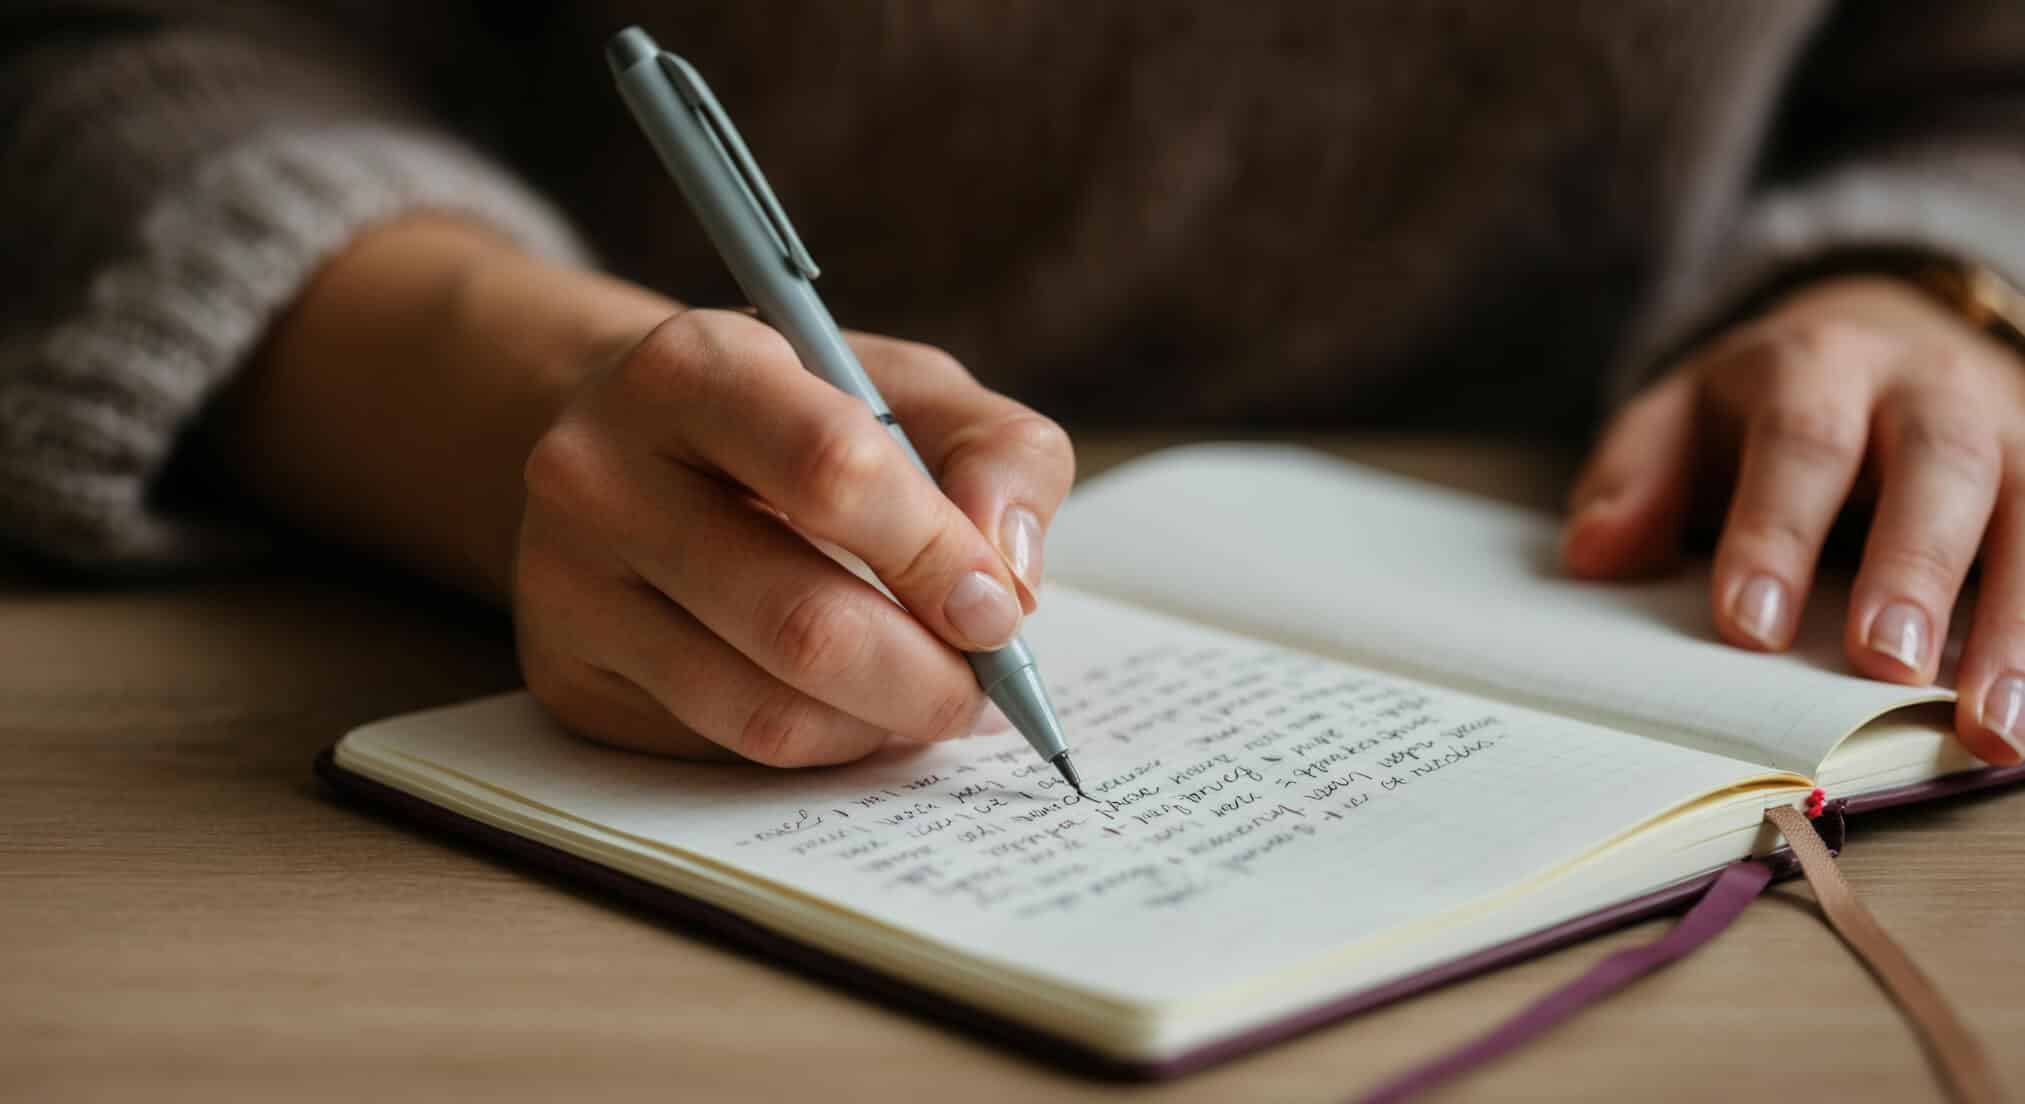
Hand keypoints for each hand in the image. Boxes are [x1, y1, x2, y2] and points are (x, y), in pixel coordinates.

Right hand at [514, 310, 1072, 765]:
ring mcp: (568, 581)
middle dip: (926, 676)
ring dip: (881, 725)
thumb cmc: (799, 418)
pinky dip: (822, 744)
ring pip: (765, 709)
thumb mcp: (913, 390)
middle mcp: (602, 470)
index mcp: (696, 366)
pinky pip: (726, 748)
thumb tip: (1008, 580)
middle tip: (984, 689)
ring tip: (932, 697)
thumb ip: (998, 454)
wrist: (635, 444)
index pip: (835, 474)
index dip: (939, 557)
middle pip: (801, 623)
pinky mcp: (568, 673)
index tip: (998, 608)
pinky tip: (853, 707)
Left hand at [1564, 275, 2024, 766]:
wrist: (1883, 331)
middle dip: (1915, 566)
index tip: (1749, 626)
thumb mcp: (1681, 416)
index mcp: (1817, 366)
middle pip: (1939, 465)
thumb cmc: (1765, 405)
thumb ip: (1635, 479)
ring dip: (2020, 624)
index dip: (1775, 532)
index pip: (1800, 442)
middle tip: (1886, 666)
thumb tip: (1592, 554)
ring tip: (1994, 725)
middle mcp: (1931, 389)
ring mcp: (2014, 429)